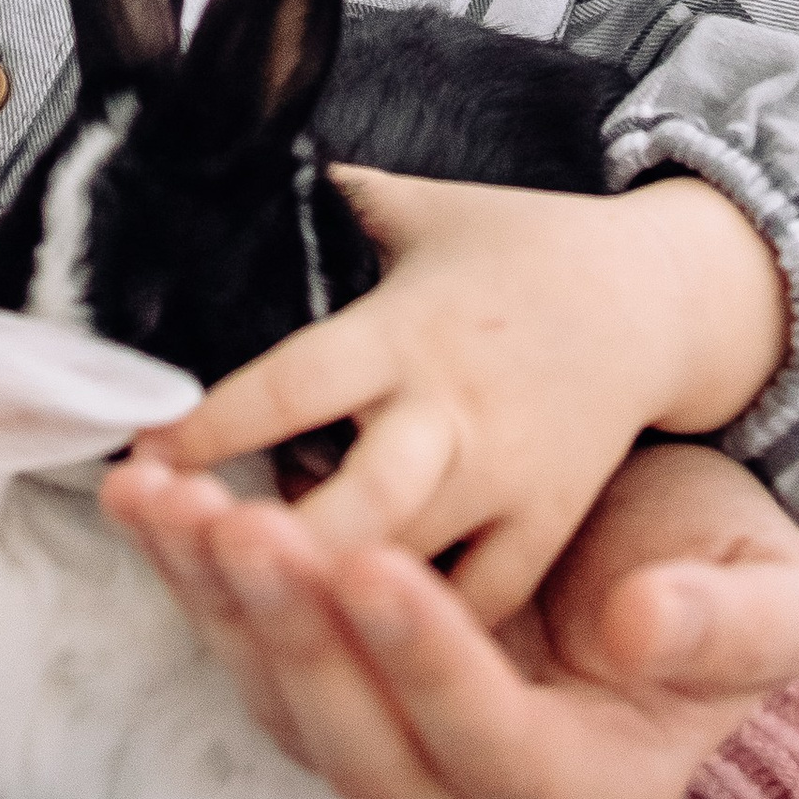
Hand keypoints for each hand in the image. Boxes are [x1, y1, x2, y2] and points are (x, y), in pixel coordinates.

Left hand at [105, 437, 798, 798]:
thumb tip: (642, 628)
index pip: (499, 748)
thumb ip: (731, 622)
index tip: (375, 564)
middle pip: (368, 750)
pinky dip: (199, 582)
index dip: (430, 666)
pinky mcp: (340, 697)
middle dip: (296, 636)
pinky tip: (157, 505)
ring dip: (221, 606)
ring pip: (290, 708)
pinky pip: (256, 653)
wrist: (666, 546)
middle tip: (245, 523)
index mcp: (596, 794)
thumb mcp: (774, 590)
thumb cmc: (723, 569)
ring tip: (173, 500)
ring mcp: (402, 759)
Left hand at [144, 168, 788, 626]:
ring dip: (324, 591)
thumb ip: (326, 208)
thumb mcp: (419, 208)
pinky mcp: (542, 528)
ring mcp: (503, 481)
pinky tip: (338, 638)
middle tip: (191, 562)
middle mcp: (451, 415)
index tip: (142, 453)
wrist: (657, 298)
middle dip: (278, 544)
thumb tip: (216, 159)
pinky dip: (411, 627)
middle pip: (360, 502)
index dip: (219, 422)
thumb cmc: (517, 245)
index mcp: (409, 330)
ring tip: (237, 603)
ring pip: (407, 566)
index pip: (301, 381)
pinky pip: (475, 603)